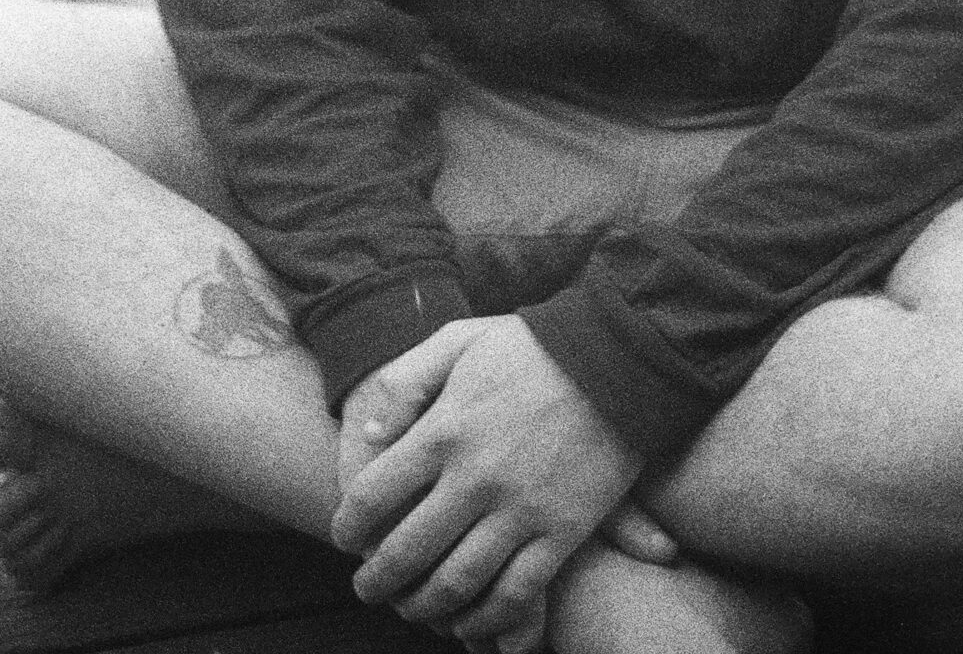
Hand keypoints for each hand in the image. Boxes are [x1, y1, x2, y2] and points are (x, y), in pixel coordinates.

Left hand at [331, 315, 641, 649]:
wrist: (617, 356)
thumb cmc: (532, 346)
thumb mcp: (459, 340)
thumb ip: (407, 382)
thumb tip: (370, 435)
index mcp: (444, 430)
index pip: (373, 497)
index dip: (349, 527)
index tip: (345, 540)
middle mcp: (475, 478)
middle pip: (407, 552)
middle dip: (377, 581)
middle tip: (367, 589)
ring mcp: (520, 510)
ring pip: (457, 584)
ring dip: (424, 607)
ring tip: (411, 610)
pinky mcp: (562, 533)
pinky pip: (517, 595)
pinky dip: (487, 619)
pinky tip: (470, 623)